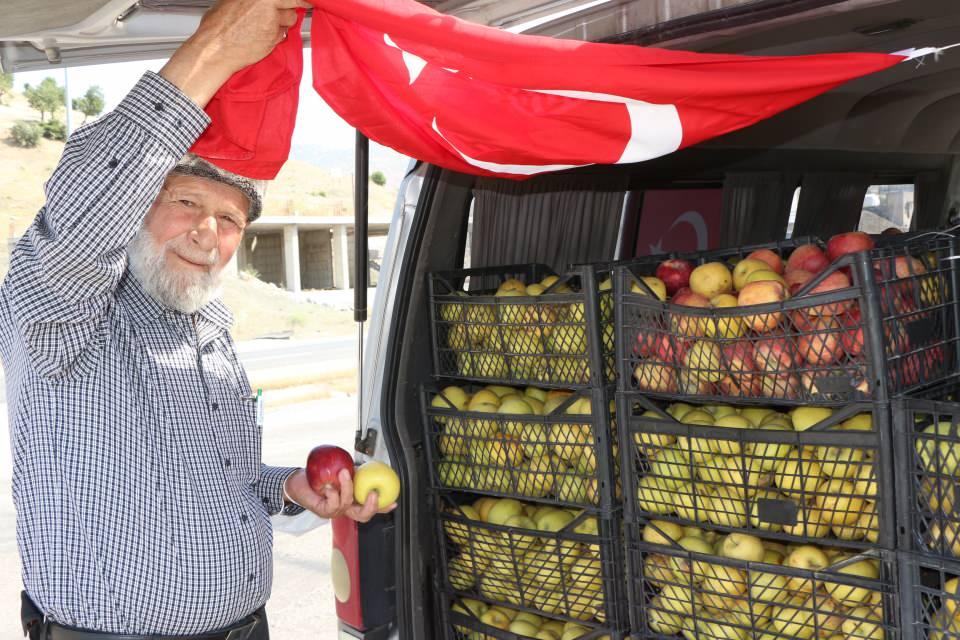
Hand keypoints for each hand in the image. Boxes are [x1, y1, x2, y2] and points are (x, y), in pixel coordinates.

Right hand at [160, 0, 312, 106]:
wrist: (215, 48)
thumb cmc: (218, 27)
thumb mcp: (232, 1)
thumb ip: (252, 1)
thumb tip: (262, 2)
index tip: (302, 1)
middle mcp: (266, 2)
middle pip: (292, 2)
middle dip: (292, 7)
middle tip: (295, 9)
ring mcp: (272, 18)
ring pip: (290, 19)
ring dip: (283, 23)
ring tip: (264, 27)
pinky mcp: (274, 35)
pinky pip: (283, 34)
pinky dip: (277, 36)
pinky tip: (262, 37)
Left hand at [284, 468, 396, 522]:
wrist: (300, 480)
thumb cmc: (321, 476)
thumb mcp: (344, 472)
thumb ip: (357, 473)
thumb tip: (372, 466)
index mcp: (352, 501)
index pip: (370, 508)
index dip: (383, 508)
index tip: (393, 502)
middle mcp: (345, 509)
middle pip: (363, 516)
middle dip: (371, 507)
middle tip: (373, 493)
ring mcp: (334, 511)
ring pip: (347, 504)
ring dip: (347, 487)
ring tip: (343, 473)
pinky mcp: (323, 510)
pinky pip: (332, 503)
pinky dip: (333, 492)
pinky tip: (329, 485)